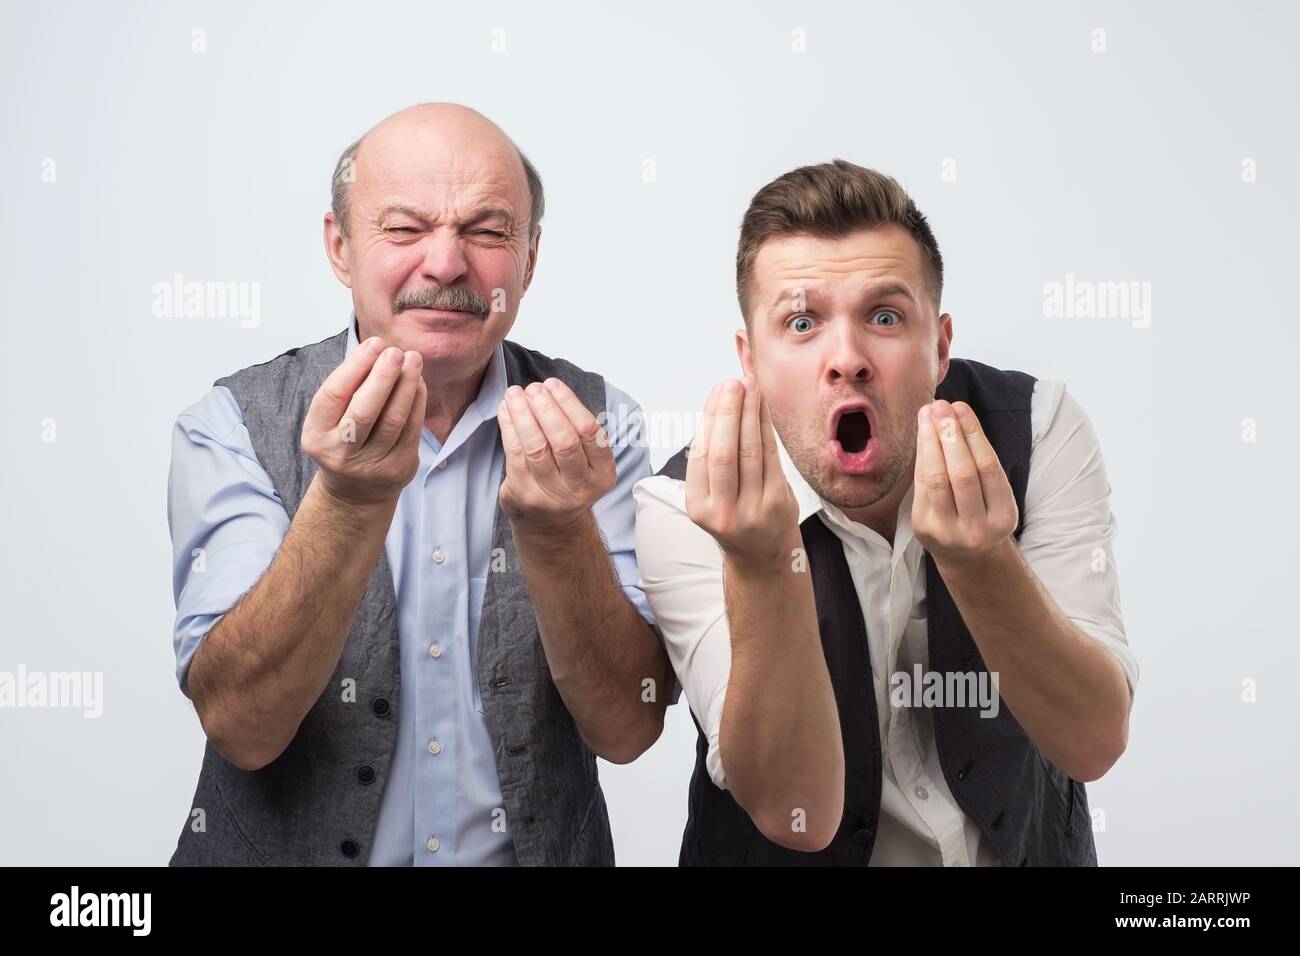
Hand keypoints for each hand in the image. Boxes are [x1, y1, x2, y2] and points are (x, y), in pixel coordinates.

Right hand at [301, 337, 425, 506]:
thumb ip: (348, 388)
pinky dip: (417, 402)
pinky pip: (412, 430)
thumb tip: (377, 349)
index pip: (334, 395)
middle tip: (396, 351)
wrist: (355, 492)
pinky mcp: (398, 469)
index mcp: (316, 435)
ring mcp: (371, 465)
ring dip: (406, 386)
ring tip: (413, 359)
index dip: (355, 366)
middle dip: (383, 377)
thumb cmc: (342, 440)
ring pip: (393, 420)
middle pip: (365, 411)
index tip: (374, 343)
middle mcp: (340, 453)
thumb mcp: (330, 419)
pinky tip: (418, 383)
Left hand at [497, 379, 616, 530]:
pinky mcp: (523, 496)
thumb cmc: (568, 480)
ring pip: (535, 447)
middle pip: (563, 441)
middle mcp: (580, 488)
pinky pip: (514, 455)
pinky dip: (509, 428)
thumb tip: (547, 390)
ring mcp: (550, 496)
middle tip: (533, 388)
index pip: (589, 432)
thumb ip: (576, 430)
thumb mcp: (587, 461)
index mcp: (602, 474)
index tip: (553, 384)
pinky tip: (506, 411)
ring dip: (522, 415)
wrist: (552, 525)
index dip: (569, 404)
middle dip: (546, 408)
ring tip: (514, 394)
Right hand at [685, 377, 797, 569]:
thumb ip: (709, 458)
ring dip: (750, 413)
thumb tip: (717, 406)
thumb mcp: (710, 497)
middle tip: (733, 383)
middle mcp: (723, 511)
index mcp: (698, 507)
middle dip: (729, 412)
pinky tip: (763, 408)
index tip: (717, 392)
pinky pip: (771, 456)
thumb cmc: (734, 514)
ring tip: (750, 386)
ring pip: (750, 451)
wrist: (762, 554)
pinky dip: (766, 427)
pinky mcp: (778, 502)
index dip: (710, 419)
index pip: (701, 455)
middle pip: (724, 452)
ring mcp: (753, 509)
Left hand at [912, 399, 1018, 566]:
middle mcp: (976, 529)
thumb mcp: (996, 495)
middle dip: (949, 435)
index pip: (987, 468)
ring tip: (927, 414)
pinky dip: (922, 457)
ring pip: (936, 479)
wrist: (967, 556)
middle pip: (962, 474)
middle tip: (941, 406)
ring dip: (930, 442)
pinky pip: (921, 486)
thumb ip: (980, 460)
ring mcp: (947, 532)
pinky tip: (922, 436)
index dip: (972, 434)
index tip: (961, 407)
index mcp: (1003, 518)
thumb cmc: (984, 512)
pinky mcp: (923, 529)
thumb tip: (955, 414)